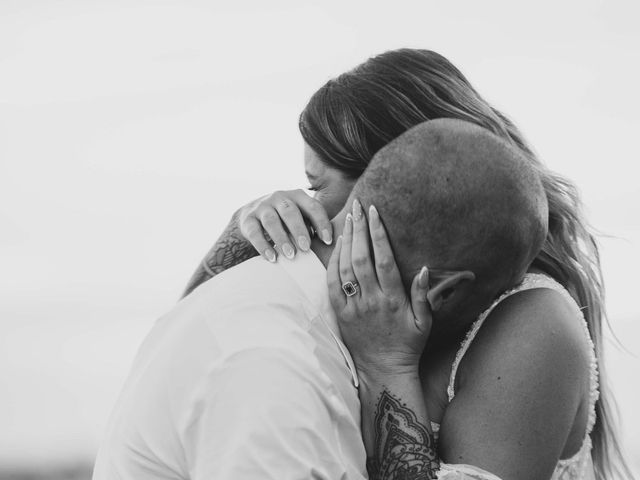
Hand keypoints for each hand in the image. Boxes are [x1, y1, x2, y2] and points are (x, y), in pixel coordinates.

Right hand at [237, 189, 332, 261]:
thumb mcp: (301, 217)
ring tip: (290, 256)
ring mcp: (261, 207)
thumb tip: (335, 245)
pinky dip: (263, 246)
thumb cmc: (286, 220)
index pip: (313, 206)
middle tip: (306, 248)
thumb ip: (315, 226)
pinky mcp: (247, 219)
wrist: (251, 216)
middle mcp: (279, 197)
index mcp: (297, 196)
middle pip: (290, 211)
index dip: (321, 223)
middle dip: (299, 230)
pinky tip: (272, 258)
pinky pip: (254, 232)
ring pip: (271, 221)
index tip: (328, 241)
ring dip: (281, 239)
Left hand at [327, 199, 431, 377]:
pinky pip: (333, 284)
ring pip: (345, 268)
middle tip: (359, 206)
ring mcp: (354, 307)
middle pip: (361, 258)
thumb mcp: (424, 322)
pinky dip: (333, 263)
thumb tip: (423, 268)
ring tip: (349, 219)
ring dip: (346, 241)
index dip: (378, 234)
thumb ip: (423, 295)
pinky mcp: (341, 313)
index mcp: (393, 300)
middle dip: (360, 229)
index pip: (383, 259)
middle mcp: (371, 301)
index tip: (375, 213)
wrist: (383, 371)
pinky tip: (337, 246)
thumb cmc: (407, 345)